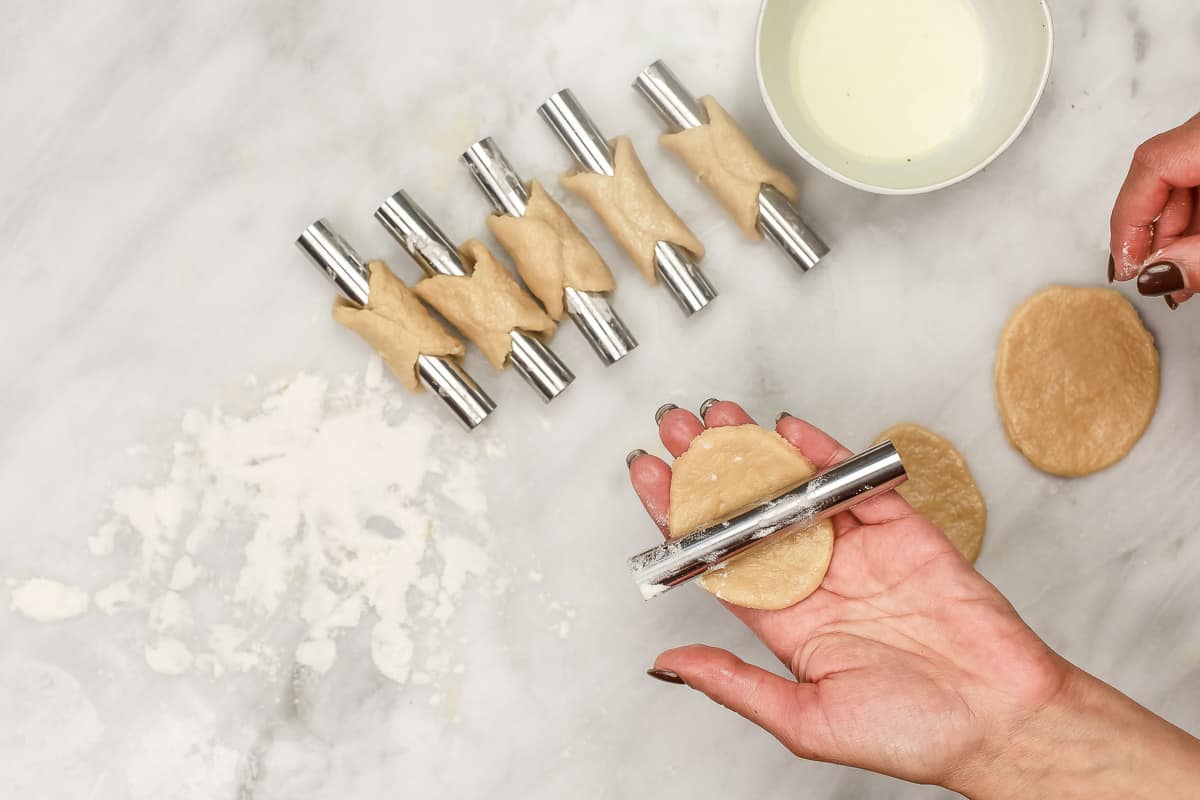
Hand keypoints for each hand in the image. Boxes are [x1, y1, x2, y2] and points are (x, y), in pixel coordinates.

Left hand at [628, 402, 1199, 796]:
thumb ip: (735, 684)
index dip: (682, 516)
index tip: (652, 478)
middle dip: (709, 469)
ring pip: (794, 489)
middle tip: (677, 429)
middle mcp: (817, 580)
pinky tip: (788, 432)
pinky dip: (823, 454)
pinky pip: (853, 485)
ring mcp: (857, 552)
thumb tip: (670, 664)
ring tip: (716, 418)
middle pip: (750, 512)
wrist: (1004, 722)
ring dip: (754, 451)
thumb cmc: (916, 733)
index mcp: (788, 622)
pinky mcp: (901, 531)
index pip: (719, 557)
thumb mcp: (805, 721)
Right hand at [1110, 113, 1199, 308]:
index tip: (1128, 265)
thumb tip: (1155, 274)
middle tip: (1156, 277)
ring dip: (1179, 233)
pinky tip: (1198, 255)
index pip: (1150, 166)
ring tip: (1182, 276)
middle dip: (1156, 234)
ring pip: (1185, 184)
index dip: (1129, 220)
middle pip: (1164, 178)